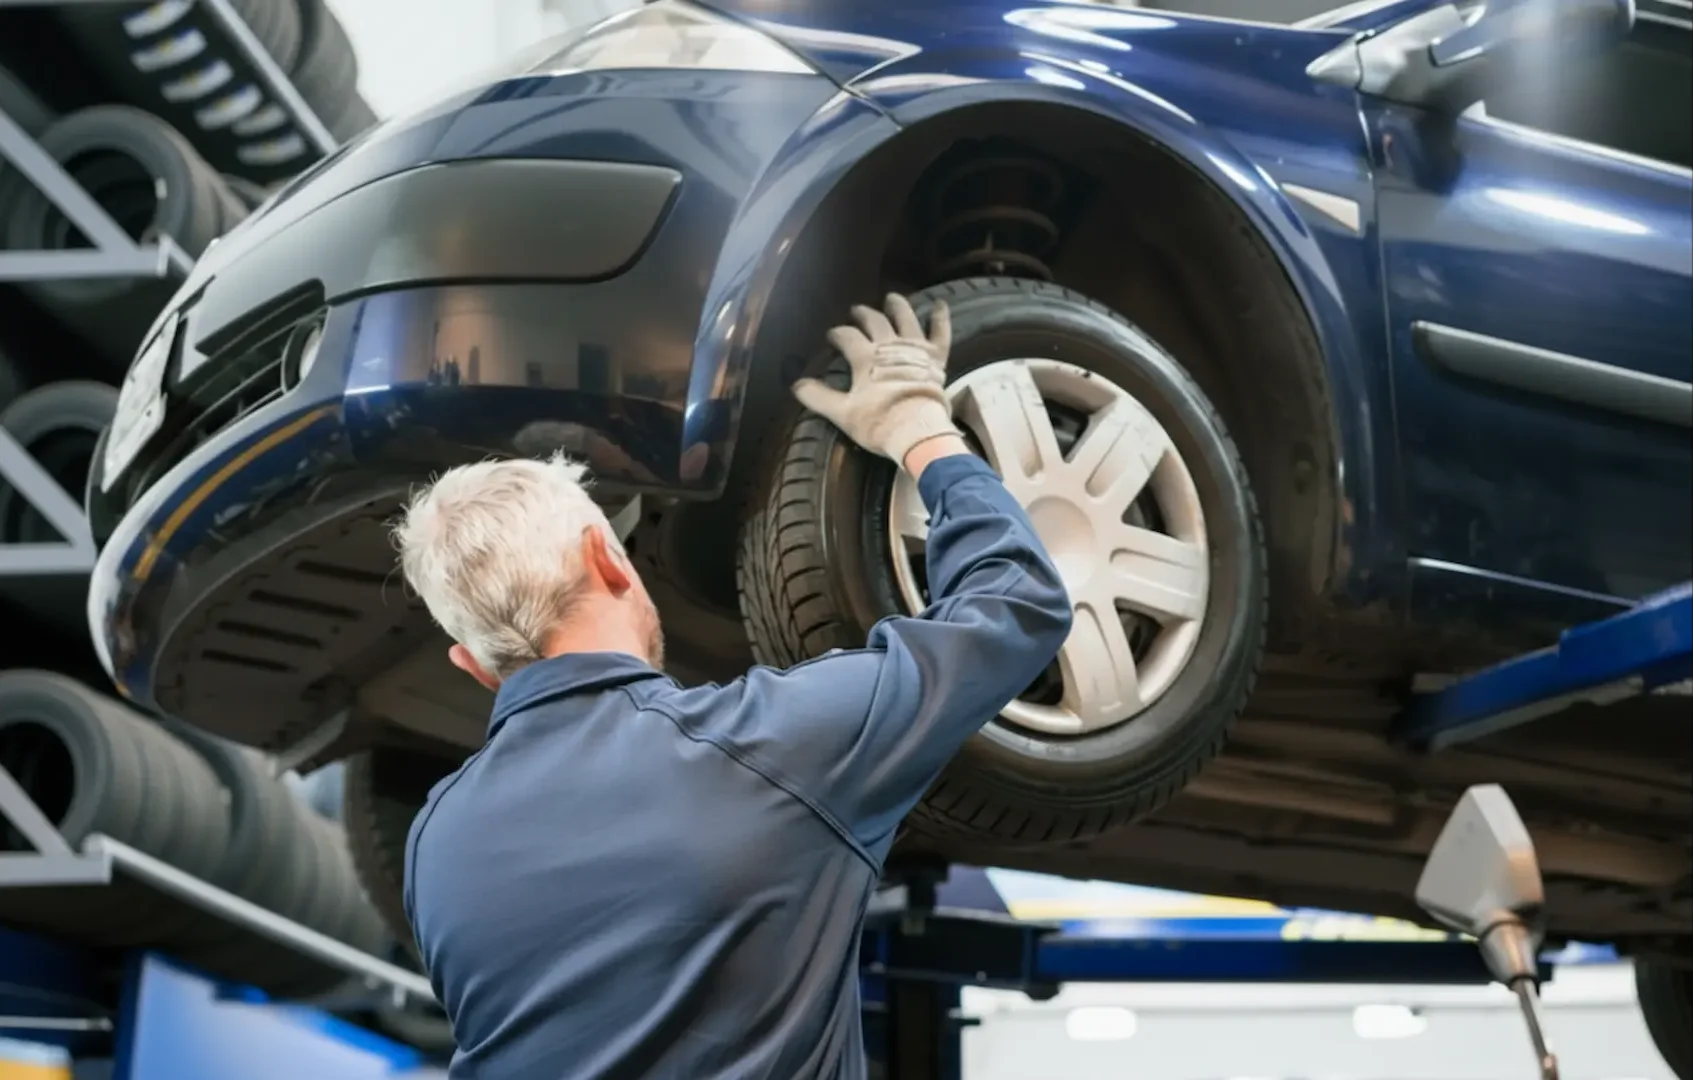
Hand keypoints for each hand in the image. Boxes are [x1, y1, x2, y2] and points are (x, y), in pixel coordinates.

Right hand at [793, 294, 958, 466]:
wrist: (918, 431)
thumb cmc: (879, 422)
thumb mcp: (843, 413)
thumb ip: (819, 397)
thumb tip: (797, 385)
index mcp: (865, 358)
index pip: (847, 337)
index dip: (838, 334)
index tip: (832, 335)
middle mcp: (889, 346)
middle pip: (874, 322)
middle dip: (864, 314)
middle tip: (857, 310)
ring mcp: (915, 349)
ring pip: (905, 319)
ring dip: (898, 307)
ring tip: (892, 297)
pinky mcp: (936, 357)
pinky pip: (940, 332)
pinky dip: (940, 317)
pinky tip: (941, 303)